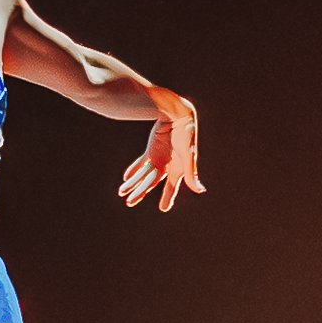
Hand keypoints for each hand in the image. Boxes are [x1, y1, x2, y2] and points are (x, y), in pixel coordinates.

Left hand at [116, 94, 205, 210]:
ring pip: (144, 174)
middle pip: (152, 182)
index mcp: (178, 168)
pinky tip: (126, 178)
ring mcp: (159, 157)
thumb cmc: (185, 133)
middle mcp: (168, 165)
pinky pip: (142, 162)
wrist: (177, 113)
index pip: (171, 187)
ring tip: (122, 192)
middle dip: (140, 192)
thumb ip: (191, 172)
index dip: (167, 198)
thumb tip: (200, 190)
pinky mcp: (152, 150)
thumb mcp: (188, 153)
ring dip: (133, 182)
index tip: (163, 209)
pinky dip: (134, 169)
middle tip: (129, 203)